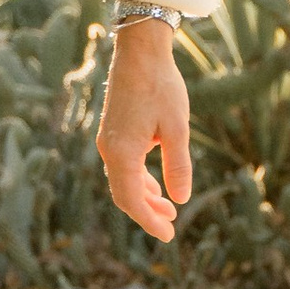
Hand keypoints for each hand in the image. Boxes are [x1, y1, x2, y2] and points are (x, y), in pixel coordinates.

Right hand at [97, 21, 193, 241]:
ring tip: (168, 210)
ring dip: (145, 197)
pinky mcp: (113, 131)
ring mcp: (108, 140)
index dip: (149, 221)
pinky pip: (123, 166)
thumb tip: (181, 198)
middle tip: (171, 228)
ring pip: (123, 180)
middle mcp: (109, 149)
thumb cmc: (161, 86)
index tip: (169, 235)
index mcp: (122, 152)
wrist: (140, 52)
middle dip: (147, 213)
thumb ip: (178, 164)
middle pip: (125, 194)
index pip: (131, 200)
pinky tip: (155, 186)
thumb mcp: (177, 128)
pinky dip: (139, 180)